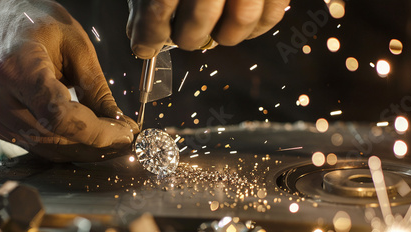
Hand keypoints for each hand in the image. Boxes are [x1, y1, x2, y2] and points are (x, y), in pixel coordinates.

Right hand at [0, 0, 138, 161]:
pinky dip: (63, 144)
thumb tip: (118, 123)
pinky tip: (84, 134)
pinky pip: (34, 144)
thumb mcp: (77, 46)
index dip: (97, 133)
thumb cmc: (37, 24)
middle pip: (54, 137)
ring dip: (83, 148)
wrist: (2, 21)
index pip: (59, 117)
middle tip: (125, 138)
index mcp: (16, 67)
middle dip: (97, 143)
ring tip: (110, 138)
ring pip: (46, 148)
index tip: (125, 134)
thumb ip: (96, 88)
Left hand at [127, 0, 289, 57]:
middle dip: (187, 37)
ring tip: (213, 33)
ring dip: (222, 37)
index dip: (149, 34)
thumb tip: (140, 31)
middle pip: (198, 20)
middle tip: (184, 37)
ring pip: (239, 22)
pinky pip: (270, 15)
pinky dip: (255, 29)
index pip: (159, 6)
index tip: (144, 47)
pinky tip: (240, 27)